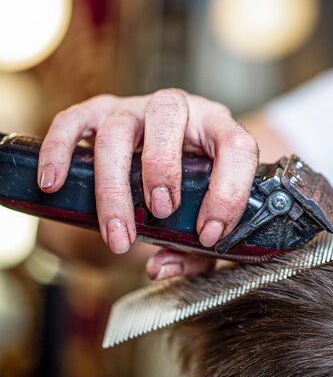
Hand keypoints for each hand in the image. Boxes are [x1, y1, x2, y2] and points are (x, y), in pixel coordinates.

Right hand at [39, 89, 257, 276]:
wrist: (176, 153)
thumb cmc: (196, 190)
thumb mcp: (206, 220)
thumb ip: (194, 251)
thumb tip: (160, 268)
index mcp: (220, 130)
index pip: (236, 146)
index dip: (227, 191)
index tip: (208, 234)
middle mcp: (181, 109)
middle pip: (167, 115)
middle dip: (163, 168)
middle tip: (161, 213)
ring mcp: (137, 107)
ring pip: (118, 129)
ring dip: (114, 183)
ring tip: (120, 230)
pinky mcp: (101, 112)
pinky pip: (74, 121)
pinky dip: (60, 150)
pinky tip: (52, 183)